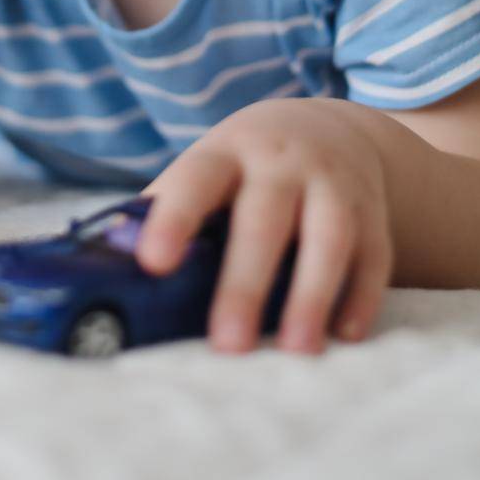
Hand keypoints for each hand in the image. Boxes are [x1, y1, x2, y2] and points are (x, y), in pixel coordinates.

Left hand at [134, 98, 394, 355]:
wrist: (327, 129)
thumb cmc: (243, 167)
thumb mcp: (205, 169)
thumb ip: (164, 212)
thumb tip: (105, 269)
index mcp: (226, 152)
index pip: (196, 180)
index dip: (174, 218)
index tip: (152, 263)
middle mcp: (282, 162)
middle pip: (265, 217)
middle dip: (246, 281)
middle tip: (228, 345)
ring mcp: (333, 184)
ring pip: (329, 236)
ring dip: (313, 294)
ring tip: (296, 350)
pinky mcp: (373, 214)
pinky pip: (374, 256)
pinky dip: (361, 297)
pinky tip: (343, 336)